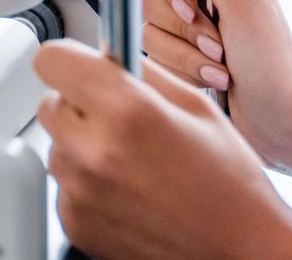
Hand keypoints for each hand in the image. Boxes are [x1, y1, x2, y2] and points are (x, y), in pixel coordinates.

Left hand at [36, 42, 291, 259]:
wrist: (241, 249)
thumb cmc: (229, 182)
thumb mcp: (195, 105)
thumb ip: (142, 70)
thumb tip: (108, 51)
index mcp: (126, 111)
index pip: (52, 60)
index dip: (70, 59)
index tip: (83, 66)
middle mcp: (94, 151)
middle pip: (50, 104)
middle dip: (79, 103)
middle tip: (119, 118)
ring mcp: (81, 193)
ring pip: (57, 145)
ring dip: (82, 145)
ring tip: (131, 161)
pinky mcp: (76, 224)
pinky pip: (64, 185)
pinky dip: (86, 183)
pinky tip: (127, 190)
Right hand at [140, 0, 291, 183]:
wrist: (284, 120)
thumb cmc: (273, 62)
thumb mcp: (240, 0)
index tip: (191, 6)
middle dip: (182, 26)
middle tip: (217, 43)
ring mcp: (192, 26)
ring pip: (149, 27)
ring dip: (185, 54)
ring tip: (220, 67)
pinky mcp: (183, 56)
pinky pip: (155, 55)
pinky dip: (183, 70)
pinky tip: (213, 79)